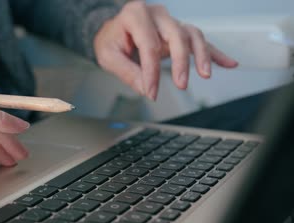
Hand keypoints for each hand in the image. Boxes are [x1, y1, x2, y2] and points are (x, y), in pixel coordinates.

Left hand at [94, 1, 238, 100]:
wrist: (114, 32)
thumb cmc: (111, 41)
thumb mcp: (109, 57)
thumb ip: (127, 73)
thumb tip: (146, 88)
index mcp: (135, 15)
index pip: (148, 45)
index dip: (151, 71)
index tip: (151, 92)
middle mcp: (156, 14)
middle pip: (176, 35)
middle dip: (180, 61)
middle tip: (181, 84)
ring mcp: (170, 21)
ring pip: (192, 34)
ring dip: (202, 55)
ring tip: (206, 74)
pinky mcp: (179, 32)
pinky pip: (200, 41)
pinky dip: (215, 53)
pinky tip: (229, 63)